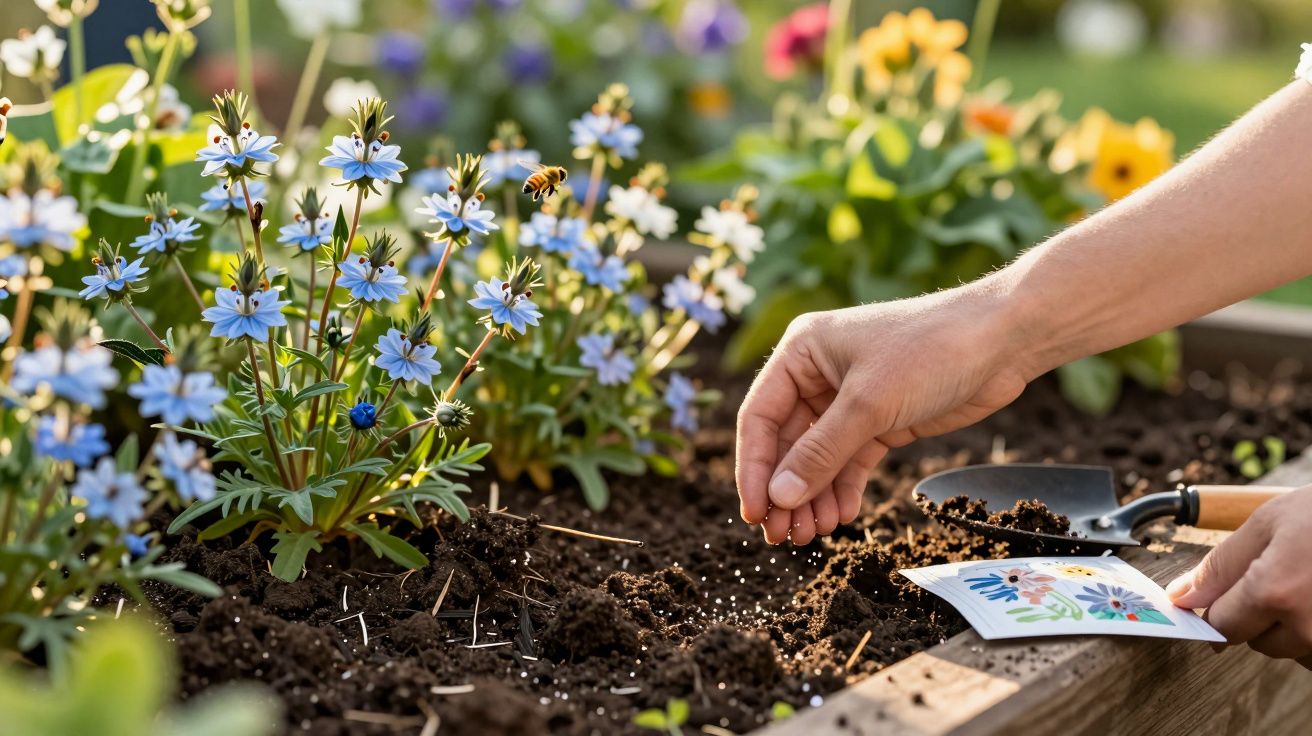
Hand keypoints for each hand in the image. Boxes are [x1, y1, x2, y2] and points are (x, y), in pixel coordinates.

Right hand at [735, 288, 1031, 543]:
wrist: (1003, 340)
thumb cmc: (932, 349)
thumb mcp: (870, 404)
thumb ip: (821, 453)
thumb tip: (780, 498)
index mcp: (801, 352)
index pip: (760, 417)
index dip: (754, 469)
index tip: (755, 514)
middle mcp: (818, 374)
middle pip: (787, 443)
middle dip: (787, 491)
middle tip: (784, 535)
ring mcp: (849, 398)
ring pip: (818, 458)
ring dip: (813, 497)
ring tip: (814, 534)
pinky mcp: (880, 419)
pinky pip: (849, 461)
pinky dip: (843, 489)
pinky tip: (842, 516)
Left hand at [1167, 487, 1311, 666]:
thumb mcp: (1268, 524)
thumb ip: (1219, 566)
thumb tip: (1181, 598)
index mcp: (1275, 592)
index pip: (1222, 625)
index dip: (1217, 608)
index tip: (1220, 597)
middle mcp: (1309, 627)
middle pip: (1257, 641)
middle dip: (1260, 614)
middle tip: (1286, 573)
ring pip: (1293, 650)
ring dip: (1294, 627)